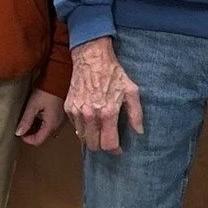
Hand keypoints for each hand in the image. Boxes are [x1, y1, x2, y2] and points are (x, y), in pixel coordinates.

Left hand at [15, 88, 65, 146]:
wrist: (60, 78)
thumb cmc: (46, 91)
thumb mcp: (33, 105)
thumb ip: (26, 120)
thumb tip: (18, 133)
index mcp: (51, 124)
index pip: (38, 141)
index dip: (27, 139)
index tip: (20, 132)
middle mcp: (57, 125)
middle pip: (42, 136)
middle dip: (31, 134)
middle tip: (22, 126)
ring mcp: (60, 120)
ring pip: (46, 130)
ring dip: (37, 128)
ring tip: (28, 120)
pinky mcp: (60, 114)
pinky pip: (50, 124)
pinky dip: (42, 123)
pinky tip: (37, 115)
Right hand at [65, 38, 144, 154]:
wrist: (92, 58)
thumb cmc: (114, 74)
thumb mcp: (131, 91)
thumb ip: (136, 113)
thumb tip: (139, 132)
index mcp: (108, 112)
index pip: (108, 144)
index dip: (115, 149)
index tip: (118, 148)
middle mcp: (91, 115)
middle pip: (93, 146)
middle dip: (102, 146)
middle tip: (108, 139)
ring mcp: (77, 112)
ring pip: (82, 138)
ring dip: (91, 138)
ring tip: (99, 130)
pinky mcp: (68, 108)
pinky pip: (75, 126)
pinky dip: (82, 127)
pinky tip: (90, 119)